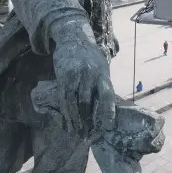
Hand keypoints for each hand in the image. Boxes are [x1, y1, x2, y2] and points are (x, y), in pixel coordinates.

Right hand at [51, 20, 115, 136]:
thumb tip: (107, 108)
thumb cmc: (90, 56)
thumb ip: (103, 85)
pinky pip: (64, 98)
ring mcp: (76, 76)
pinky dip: (65, 112)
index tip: (107, 126)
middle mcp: (90, 75)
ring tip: (76, 132)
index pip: (107, 96)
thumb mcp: (101, 67)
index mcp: (103, 74)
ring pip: (74, 103)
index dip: (107, 112)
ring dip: (74, 120)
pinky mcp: (63, 76)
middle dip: (87, 122)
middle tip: (87, 135)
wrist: (73, 37)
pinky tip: (66, 120)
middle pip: (88, 103)